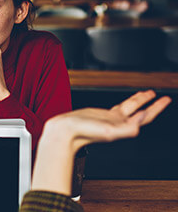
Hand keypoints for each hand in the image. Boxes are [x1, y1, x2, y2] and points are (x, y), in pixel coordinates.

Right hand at [31, 90, 170, 194]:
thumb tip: (142, 118)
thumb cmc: (82, 133)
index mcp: (122, 128)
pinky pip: (118, 107)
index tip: (164, 100)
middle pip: (140, 112)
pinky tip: (126, 101)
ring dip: (139, 101)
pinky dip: (125, 103)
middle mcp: (118, 123)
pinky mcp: (100, 115)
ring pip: (129, 108)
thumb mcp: (108, 131)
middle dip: (152, 105)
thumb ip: (128, 128)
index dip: (156, 109)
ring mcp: (110, 119)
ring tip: (147, 94)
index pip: (144, 117)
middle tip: (162, 97)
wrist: (64, 133)